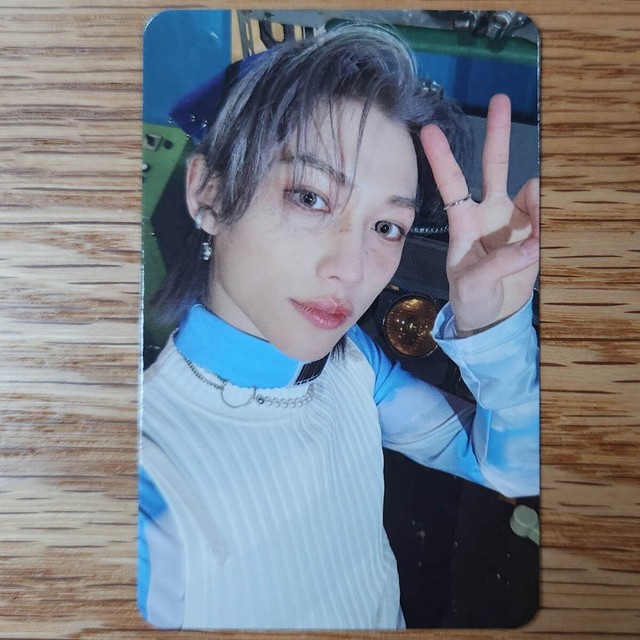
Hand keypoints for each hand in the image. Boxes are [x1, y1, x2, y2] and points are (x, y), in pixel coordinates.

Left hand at [420, 94, 538, 334]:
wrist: (492, 317)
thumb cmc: (471, 300)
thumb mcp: (472, 287)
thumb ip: (497, 265)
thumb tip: (531, 244)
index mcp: (464, 224)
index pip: (452, 186)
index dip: (442, 159)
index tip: (430, 131)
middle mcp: (489, 214)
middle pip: (493, 167)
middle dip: (496, 134)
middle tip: (500, 101)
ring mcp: (515, 220)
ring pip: (533, 190)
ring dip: (542, 204)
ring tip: (537, 240)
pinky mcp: (536, 232)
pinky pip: (550, 214)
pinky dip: (553, 221)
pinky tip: (547, 241)